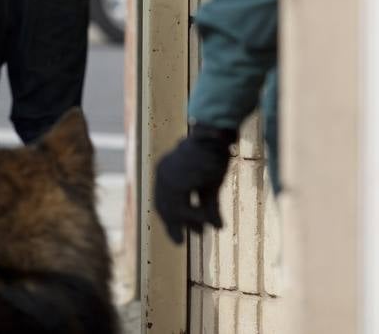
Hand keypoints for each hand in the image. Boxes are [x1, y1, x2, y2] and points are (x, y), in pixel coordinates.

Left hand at [154, 125, 234, 243]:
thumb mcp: (210, 185)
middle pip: (165, 207)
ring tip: (201, 231)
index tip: (177, 238)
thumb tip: (217, 228)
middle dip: (173, 226)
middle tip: (179, 242)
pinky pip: (184, 207)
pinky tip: (212, 223)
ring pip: (174, 209)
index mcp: (165, 172)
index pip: (163, 201)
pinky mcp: (176, 180)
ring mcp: (167, 176)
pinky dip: (197, 216)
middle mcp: (162, 174)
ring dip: (190, 222)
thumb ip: (208, 206)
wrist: (216, 136)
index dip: (170, 221)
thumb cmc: (214, 157)